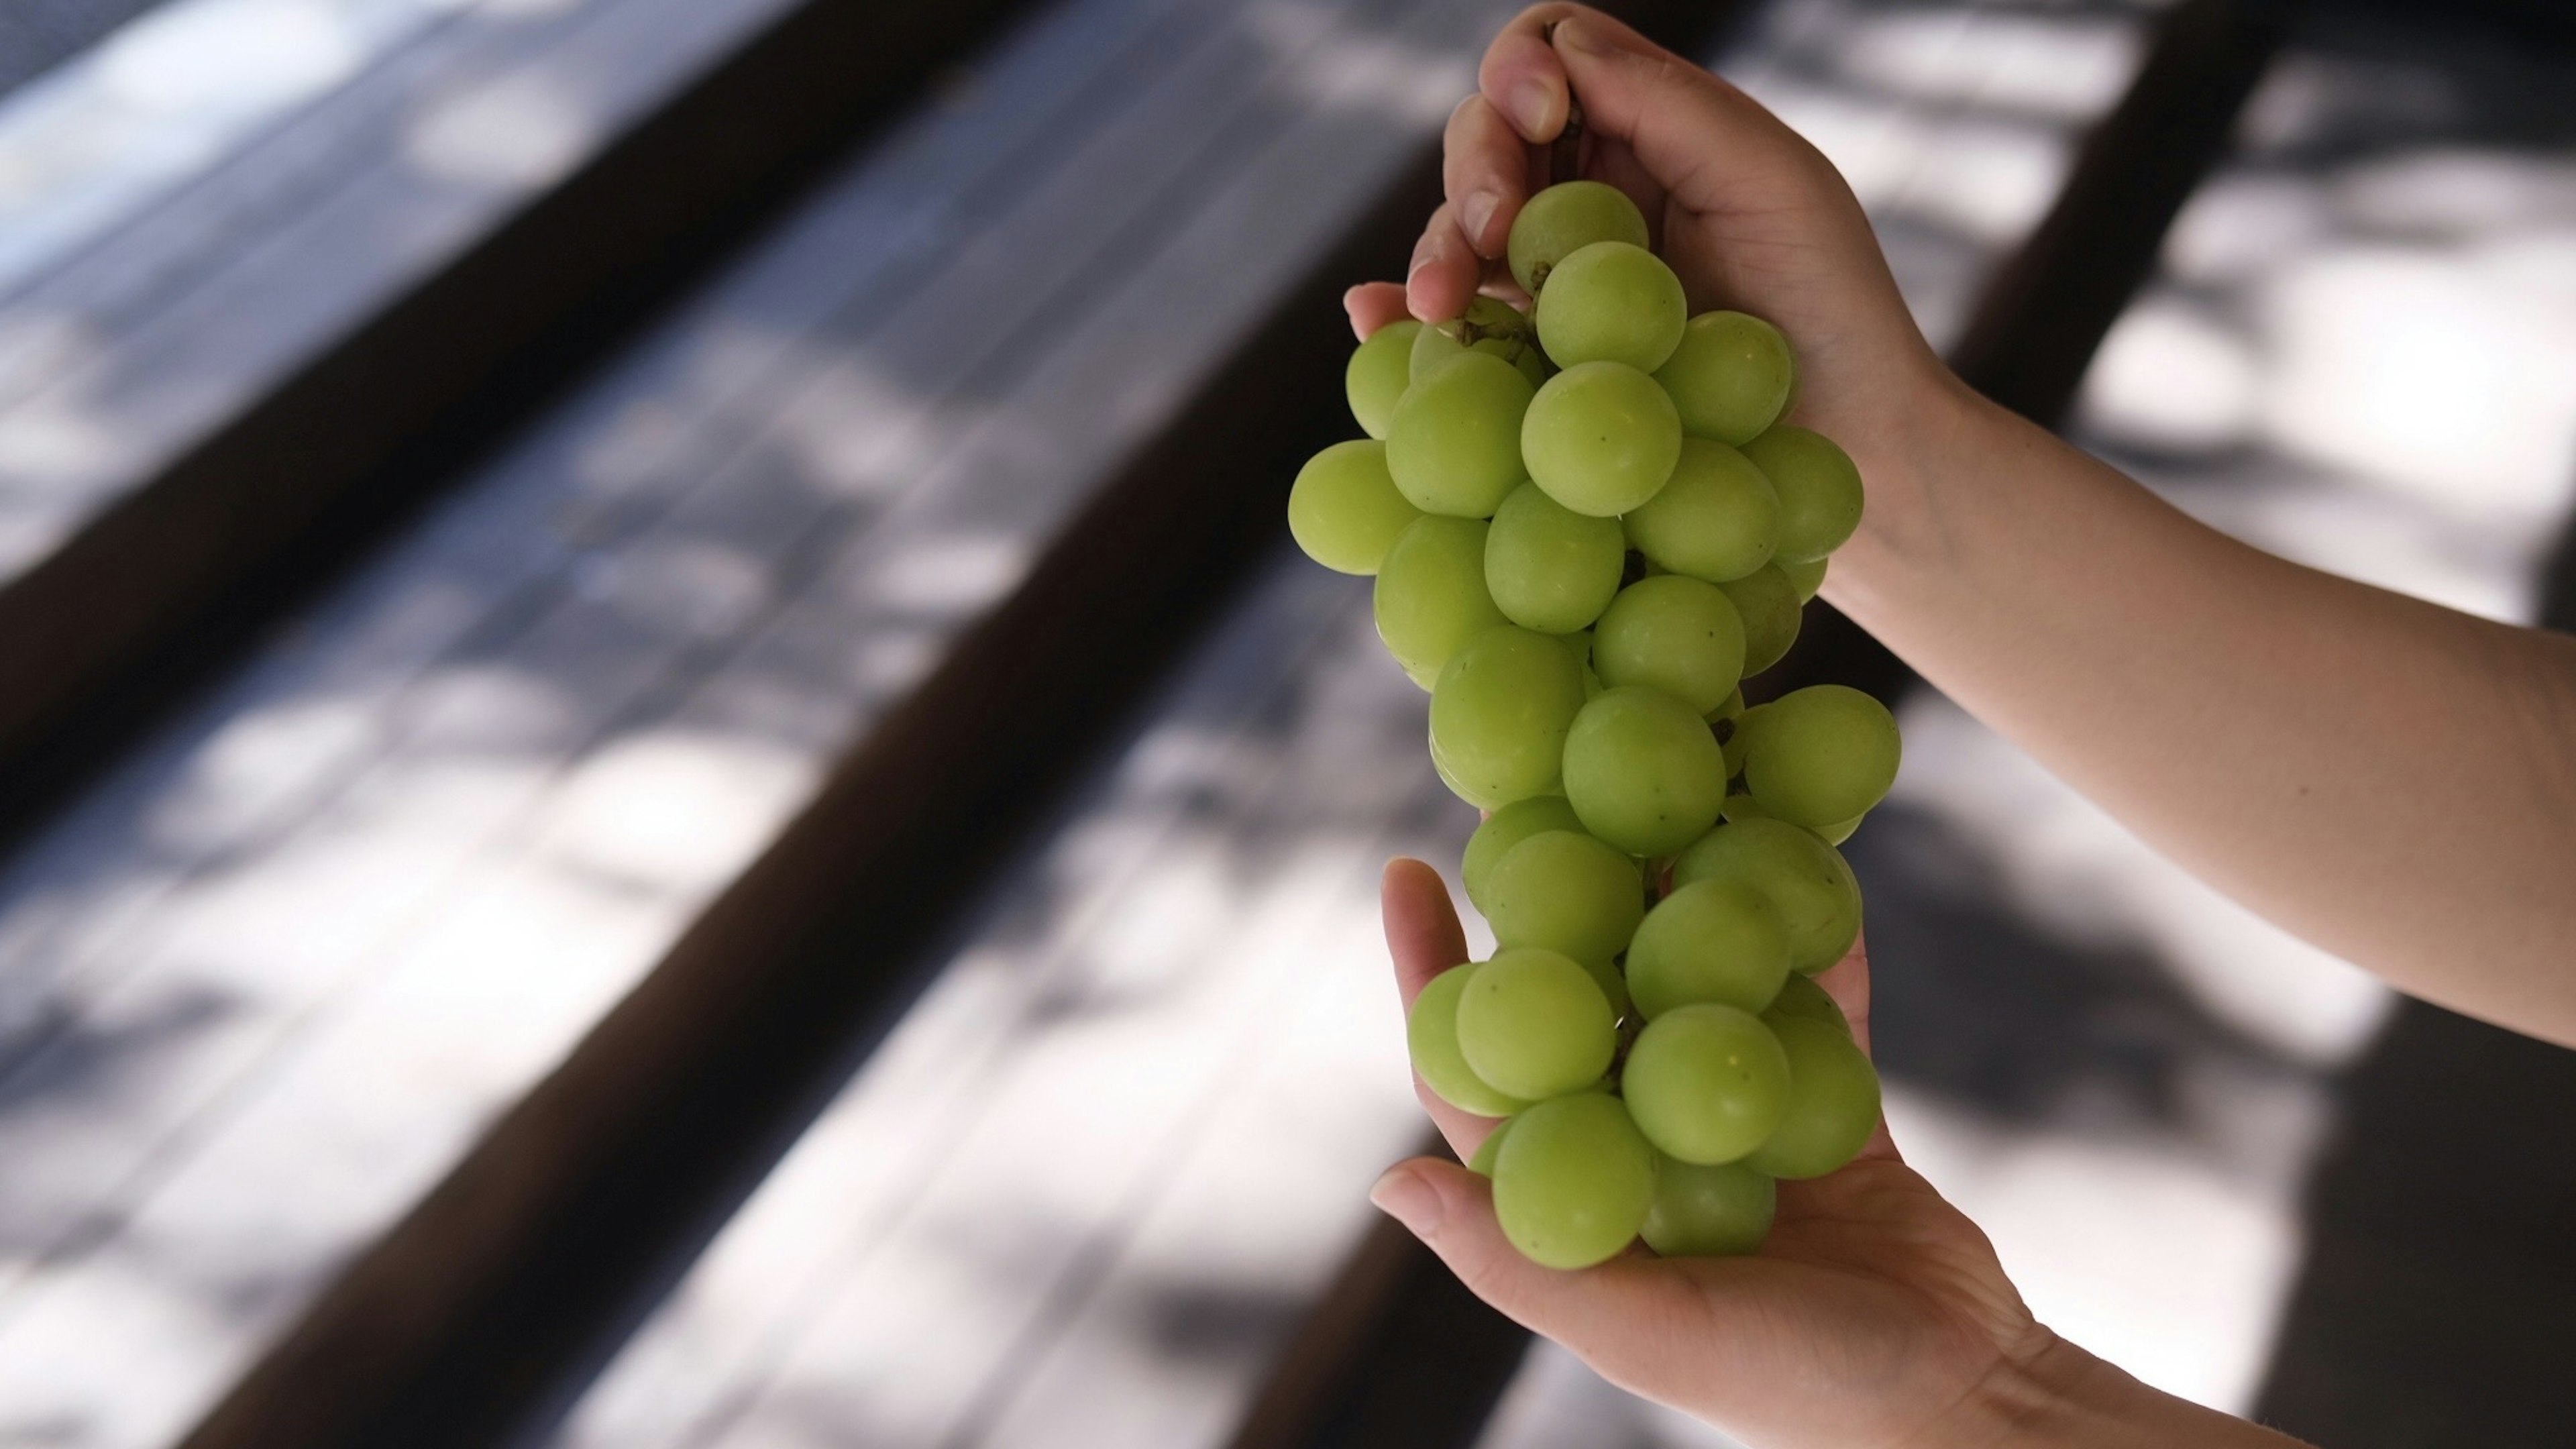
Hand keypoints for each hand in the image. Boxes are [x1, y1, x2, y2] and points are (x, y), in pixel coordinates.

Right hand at [1343, 5, 1960, 535]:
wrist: (1846, 449)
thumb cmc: (1829, 309)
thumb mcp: (1769, 183)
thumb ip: (1670, 104)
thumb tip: (1556, 49)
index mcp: (1647, 129)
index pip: (1549, 56)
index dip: (1524, 69)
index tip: (1542, 116)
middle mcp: (1588, 191)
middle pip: (1487, 136)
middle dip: (1474, 168)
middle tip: (1488, 231)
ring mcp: (1552, 275)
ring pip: (1457, 226)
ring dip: (1434, 250)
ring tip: (1433, 304)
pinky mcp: (1531, 356)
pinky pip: (1451, 322)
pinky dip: (1395, 317)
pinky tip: (1376, 325)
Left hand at [1373, 858, 2238, 1448]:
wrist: (1966, 1399)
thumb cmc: (1794, 1384)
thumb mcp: (1648, 1329)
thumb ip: (1521, 1260)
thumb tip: (1386, 1182)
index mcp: (1581, 1193)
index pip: (1484, 1066)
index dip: (1437, 974)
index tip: (1403, 870)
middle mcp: (1645, 1143)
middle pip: (1583, 995)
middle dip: (1558, 896)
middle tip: (1538, 783)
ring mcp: (1739, 1118)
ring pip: (1695, 979)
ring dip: (1680, 891)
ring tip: (1664, 783)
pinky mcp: (1834, 1104)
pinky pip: (1814, 997)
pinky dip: (1810, 931)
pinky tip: (1800, 839)